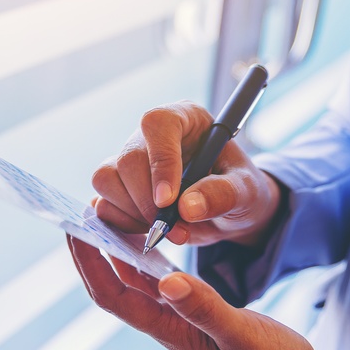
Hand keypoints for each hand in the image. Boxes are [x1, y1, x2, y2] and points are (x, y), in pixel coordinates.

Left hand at [67, 236, 324, 349]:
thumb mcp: (241, 336)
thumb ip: (207, 309)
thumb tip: (168, 281)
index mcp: (169, 331)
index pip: (113, 295)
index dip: (90, 263)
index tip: (74, 229)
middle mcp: (167, 325)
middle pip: (117, 284)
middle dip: (97, 249)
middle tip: (88, 207)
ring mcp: (182, 320)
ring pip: (138, 281)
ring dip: (120, 249)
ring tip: (111, 213)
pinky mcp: (199, 314)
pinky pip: (163, 281)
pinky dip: (151, 257)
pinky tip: (151, 236)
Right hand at [91, 101, 281, 247]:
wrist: (230, 213)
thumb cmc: (242, 192)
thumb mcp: (247, 192)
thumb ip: (223, 194)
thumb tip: (186, 207)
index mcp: (184, 119)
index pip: (157, 124)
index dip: (160, 162)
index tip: (168, 201)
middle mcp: (150, 136)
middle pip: (128, 159)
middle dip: (147, 202)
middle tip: (175, 229)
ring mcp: (129, 161)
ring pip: (106, 180)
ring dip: (132, 213)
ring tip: (166, 230)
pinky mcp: (118, 188)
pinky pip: (102, 204)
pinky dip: (122, 224)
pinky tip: (149, 229)